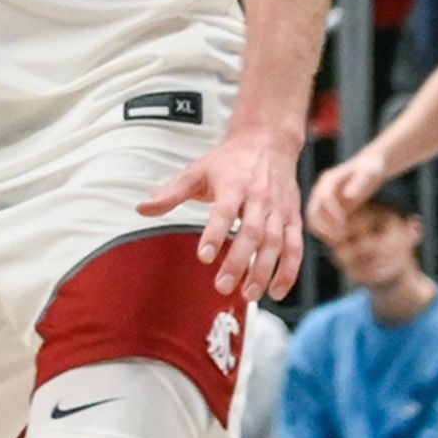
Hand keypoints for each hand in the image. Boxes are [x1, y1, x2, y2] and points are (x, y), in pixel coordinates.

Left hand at [149, 120, 307, 300]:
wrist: (267, 142)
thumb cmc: (228, 161)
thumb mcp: (196, 171)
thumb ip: (170, 193)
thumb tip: (141, 209)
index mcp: (233, 184)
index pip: (223, 211)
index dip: (214, 234)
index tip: (204, 258)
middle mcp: (259, 198)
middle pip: (251, 233)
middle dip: (239, 262)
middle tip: (222, 287)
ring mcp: (279, 209)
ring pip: (275, 244)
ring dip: (264, 272)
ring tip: (248, 295)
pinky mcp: (293, 218)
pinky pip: (295, 248)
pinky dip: (289, 271)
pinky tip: (277, 292)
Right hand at [303, 152, 383, 246]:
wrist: (371, 166)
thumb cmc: (373, 168)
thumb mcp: (370, 173)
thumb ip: (360, 183)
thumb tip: (348, 196)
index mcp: (328, 180)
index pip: (322, 198)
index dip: (332, 212)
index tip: (345, 224)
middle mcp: (321, 190)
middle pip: (312, 211)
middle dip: (325, 226)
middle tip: (342, 238)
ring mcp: (323, 199)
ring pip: (313, 219)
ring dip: (324, 232)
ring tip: (342, 239)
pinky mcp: (329, 208)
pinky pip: (321, 223)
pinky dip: (329, 232)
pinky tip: (344, 237)